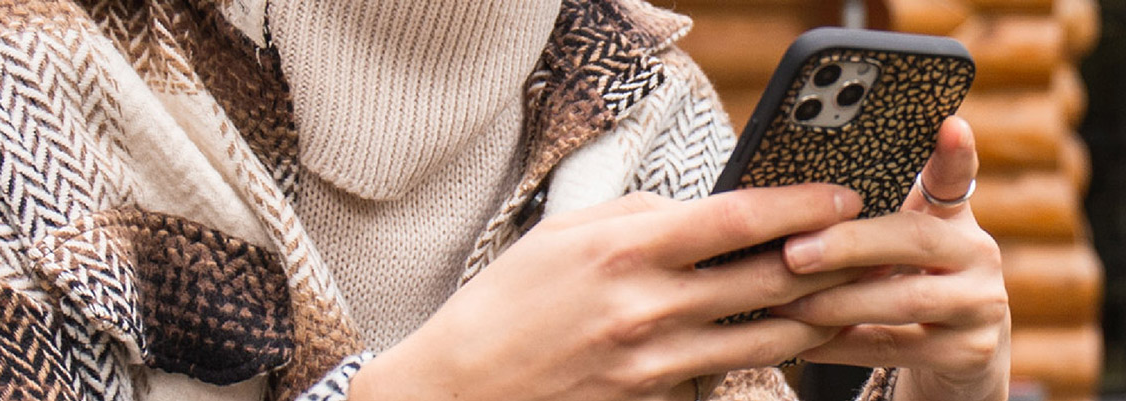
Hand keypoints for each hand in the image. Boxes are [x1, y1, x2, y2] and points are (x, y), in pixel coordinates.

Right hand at [349, 184, 866, 400]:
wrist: (465, 385)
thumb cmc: (508, 301)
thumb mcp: (565, 234)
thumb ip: (640, 215)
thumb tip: (703, 210)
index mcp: (627, 249)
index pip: (740, 219)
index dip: (803, 204)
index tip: (841, 194)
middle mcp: (650, 306)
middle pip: (774, 279)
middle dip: (835, 259)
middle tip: (871, 245)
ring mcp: (657, 360)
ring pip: (769, 338)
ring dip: (818, 316)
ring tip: (848, 298)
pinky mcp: (655, 398)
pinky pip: (728, 373)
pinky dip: (765, 356)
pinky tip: (788, 343)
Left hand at [772, 116, 1009, 400]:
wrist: (953, 351)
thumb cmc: (904, 280)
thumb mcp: (895, 242)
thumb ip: (867, 214)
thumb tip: (790, 192)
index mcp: (956, 217)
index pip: (955, 177)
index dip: (956, 153)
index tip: (950, 125)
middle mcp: (980, 255)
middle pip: (916, 239)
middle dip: (850, 245)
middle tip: (792, 253)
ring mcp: (981, 306)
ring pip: (905, 299)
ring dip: (836, 302)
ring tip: (784, 303)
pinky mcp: (968, 354)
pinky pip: (894, 348)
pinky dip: (841, 345)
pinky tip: (801, 342)